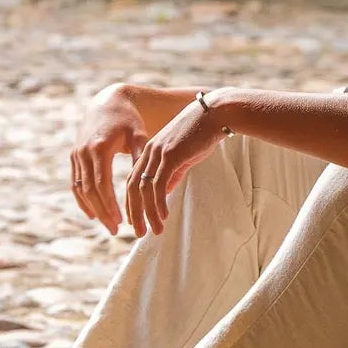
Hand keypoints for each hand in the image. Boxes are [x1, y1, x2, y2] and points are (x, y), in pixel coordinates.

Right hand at [69, 86, 148, 234]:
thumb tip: (148, 181)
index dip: (109, 204)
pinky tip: (92, 214)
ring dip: (93, 209)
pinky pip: (74, 183)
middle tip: (115, 230)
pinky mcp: (73, 156)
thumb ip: (139, 157)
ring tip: (109, 225)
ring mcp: (76, 154)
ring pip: (80, 189)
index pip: (101, 183)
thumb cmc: (129, 121)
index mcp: (100, 147)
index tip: (120, 221)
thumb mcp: (138, 136)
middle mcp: (84, 151)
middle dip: (102, 212)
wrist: (107, 103)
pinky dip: (82, 200)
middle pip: (89, 189)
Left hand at [125, 97, 228, 236]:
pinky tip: (163, 216)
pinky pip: (158, 185)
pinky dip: (158, 204)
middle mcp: (149, 152)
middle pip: (133, 187)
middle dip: (134, 213)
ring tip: (153, 230)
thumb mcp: (184, 156)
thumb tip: (164, 192)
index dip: (132, 202)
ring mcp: (158, 153)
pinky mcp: (170, 156)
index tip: (135, 220)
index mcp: (150, 151)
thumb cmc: (203, 134)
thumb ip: (172, 173)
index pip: (134, 180)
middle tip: (138, 232)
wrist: (216, 115)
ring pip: (144, 189)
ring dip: (147, 213)